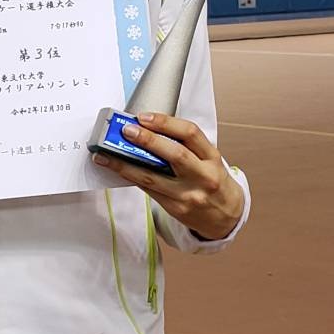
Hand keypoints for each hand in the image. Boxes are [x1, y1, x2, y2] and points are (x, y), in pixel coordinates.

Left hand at [92, 112, 244, 241]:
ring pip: (153, 177)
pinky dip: (132, 178)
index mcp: (212, 157)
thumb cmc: (213, 181)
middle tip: (126, 130)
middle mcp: (203, 176)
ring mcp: (189, 194)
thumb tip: (147, 130)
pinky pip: (149, 190)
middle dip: (147, 140)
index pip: (190, 133)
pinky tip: (118, 170)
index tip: (144, 117)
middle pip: (174, 154)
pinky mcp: (176, 208)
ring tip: (106, 155)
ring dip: (126, 165)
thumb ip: (186, 146)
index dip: (165, 122)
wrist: (226, 216)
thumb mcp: (208, 160)